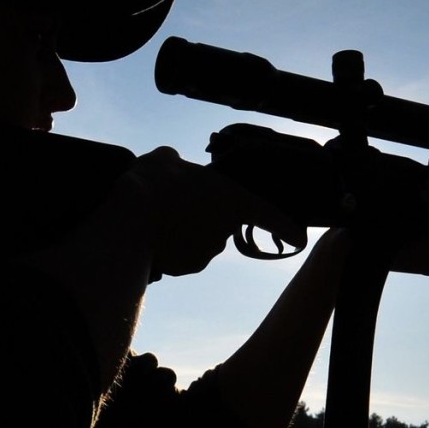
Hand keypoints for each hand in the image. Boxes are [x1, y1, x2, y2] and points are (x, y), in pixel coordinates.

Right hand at [127, 146, 304, 277]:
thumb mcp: (165, 159)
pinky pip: (181, 256)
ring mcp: (207, 252)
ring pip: (198, 240)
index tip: (299, 238)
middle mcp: (226, 230)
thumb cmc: (153, 184)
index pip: (272, 217)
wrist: (129, 223)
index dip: (286, 227)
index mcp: (234, 200)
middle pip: (221, 223)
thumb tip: (172, 162)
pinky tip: (150, 235)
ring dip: (184, 231)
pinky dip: (169, 249)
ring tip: (156, 216)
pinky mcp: (187, 268)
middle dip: (203, 215)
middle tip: (175, 201)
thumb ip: (177, 162)